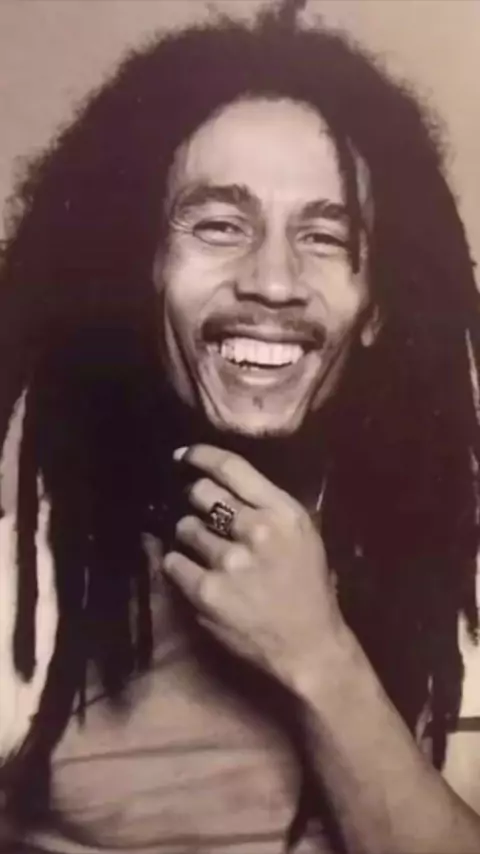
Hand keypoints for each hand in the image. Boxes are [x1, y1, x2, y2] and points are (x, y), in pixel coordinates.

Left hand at [163, 444, 345, 691]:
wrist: (309, 646)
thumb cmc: (307, 588)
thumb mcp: (301, 534)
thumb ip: (266, 506)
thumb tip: (218, 481)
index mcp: (283, 512)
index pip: (232, 468)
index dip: (200, 456)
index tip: (183, 456)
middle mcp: (257, 530)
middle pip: (201, 493)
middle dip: (195, 500)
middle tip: (198, 512)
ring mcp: (230, 562)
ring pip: (185, 527)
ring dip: (189, 535)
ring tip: (204, 550)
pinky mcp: (208, 592)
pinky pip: (174, 562)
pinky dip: (178, 564)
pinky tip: (193, 572)